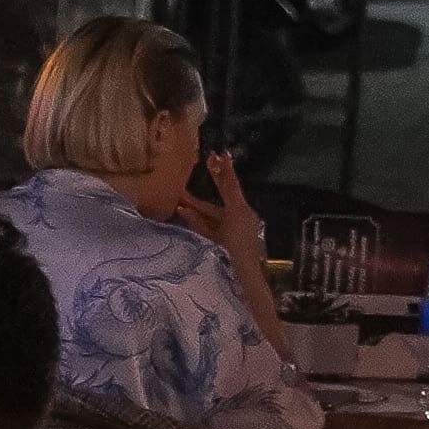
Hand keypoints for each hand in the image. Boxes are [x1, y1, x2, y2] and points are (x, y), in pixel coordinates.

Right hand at [180, 150, 267, 270]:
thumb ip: (197, 222)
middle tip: (210, 159)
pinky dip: (208, 217)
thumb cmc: (230, 254)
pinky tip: (192, 215)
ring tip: (183, 198)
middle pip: (226, 193)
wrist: (246, 275)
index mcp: (237, 211)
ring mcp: (242, 223)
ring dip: (202, 205)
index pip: (230, 185)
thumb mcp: (211, 237)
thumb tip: (181, 208)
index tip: (221, 153)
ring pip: (219, 209)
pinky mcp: (239, 232)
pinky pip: (222, 219)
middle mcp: (241, 213)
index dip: (224, 169)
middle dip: (216, 178)